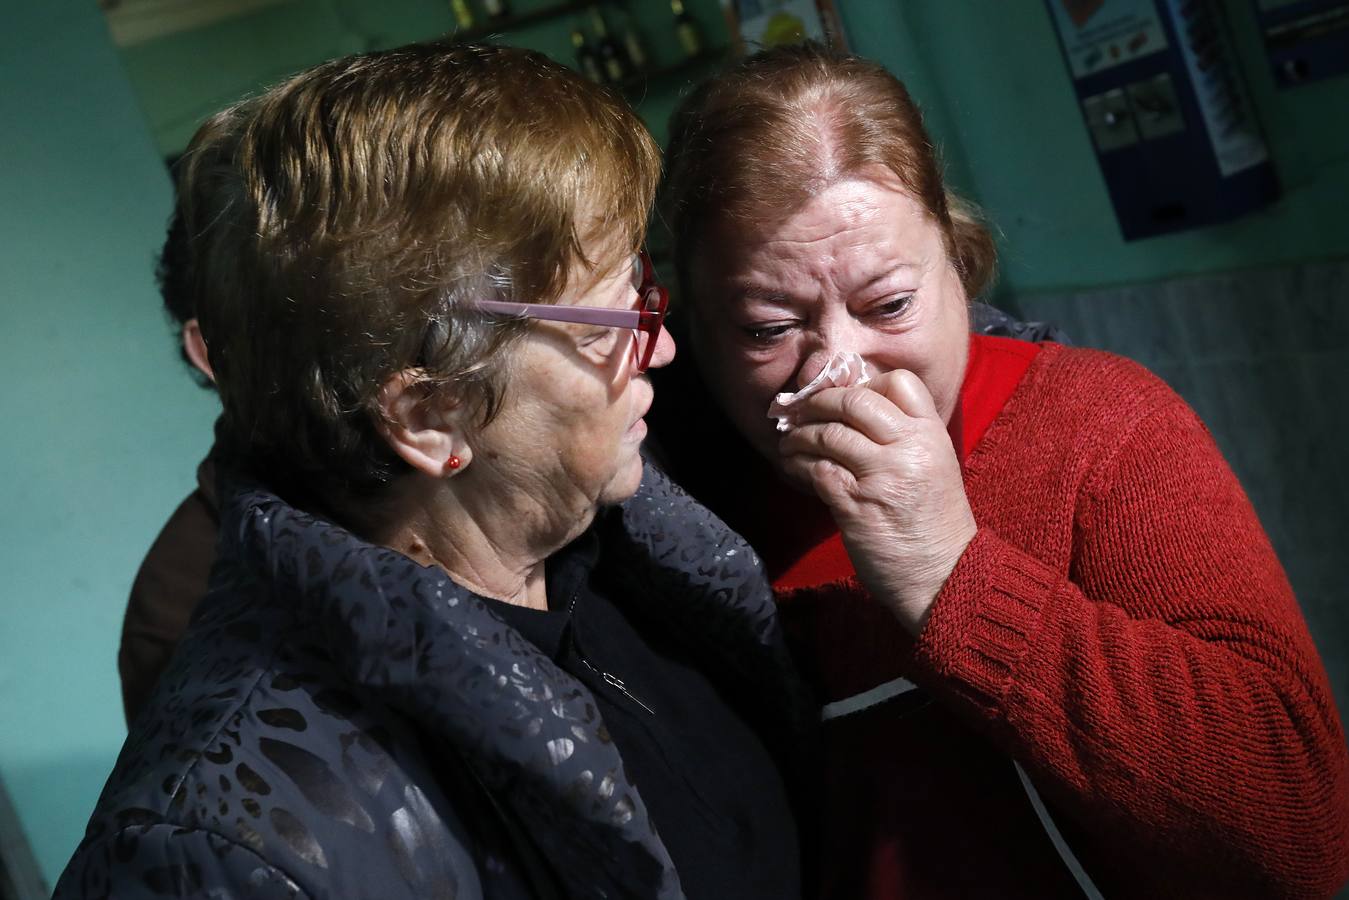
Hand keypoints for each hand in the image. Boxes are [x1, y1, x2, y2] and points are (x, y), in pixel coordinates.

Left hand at [778, 369, 976, 633]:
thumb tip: (855, 413)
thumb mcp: (935, 467)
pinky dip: (799, 465)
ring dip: (800, 436)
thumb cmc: (935, 524)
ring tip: (789, 442)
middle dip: (819, 402)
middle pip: (855, 400)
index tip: (842, 397)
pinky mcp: (857, 505)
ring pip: (829, 434)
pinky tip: (793, 467)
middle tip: (800, 411)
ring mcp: (883, 476)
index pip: (899, 382)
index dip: (864, 382)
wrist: (945, 576)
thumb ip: (904, 437)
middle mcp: (909, 448)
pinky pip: (818, 470)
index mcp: (932, 434)